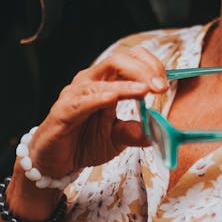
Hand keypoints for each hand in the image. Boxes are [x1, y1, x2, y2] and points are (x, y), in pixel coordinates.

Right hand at [24, 45, 166, 181]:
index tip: (166, 83)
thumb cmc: (84, 142)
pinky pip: (81, 101)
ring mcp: (75, 95)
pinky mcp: (63, 111)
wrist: (54, 162)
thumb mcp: (117, 139)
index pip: (130, 59)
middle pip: (118, 61)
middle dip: (143, 70)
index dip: (150, 65)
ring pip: (101, 80)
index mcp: (107, 82)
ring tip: (145, 90)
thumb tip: (157, 132)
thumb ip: (135, 132)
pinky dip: (98, 98)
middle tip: (161, 86)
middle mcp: (90, 82)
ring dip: (126, 85)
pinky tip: (112, 98)